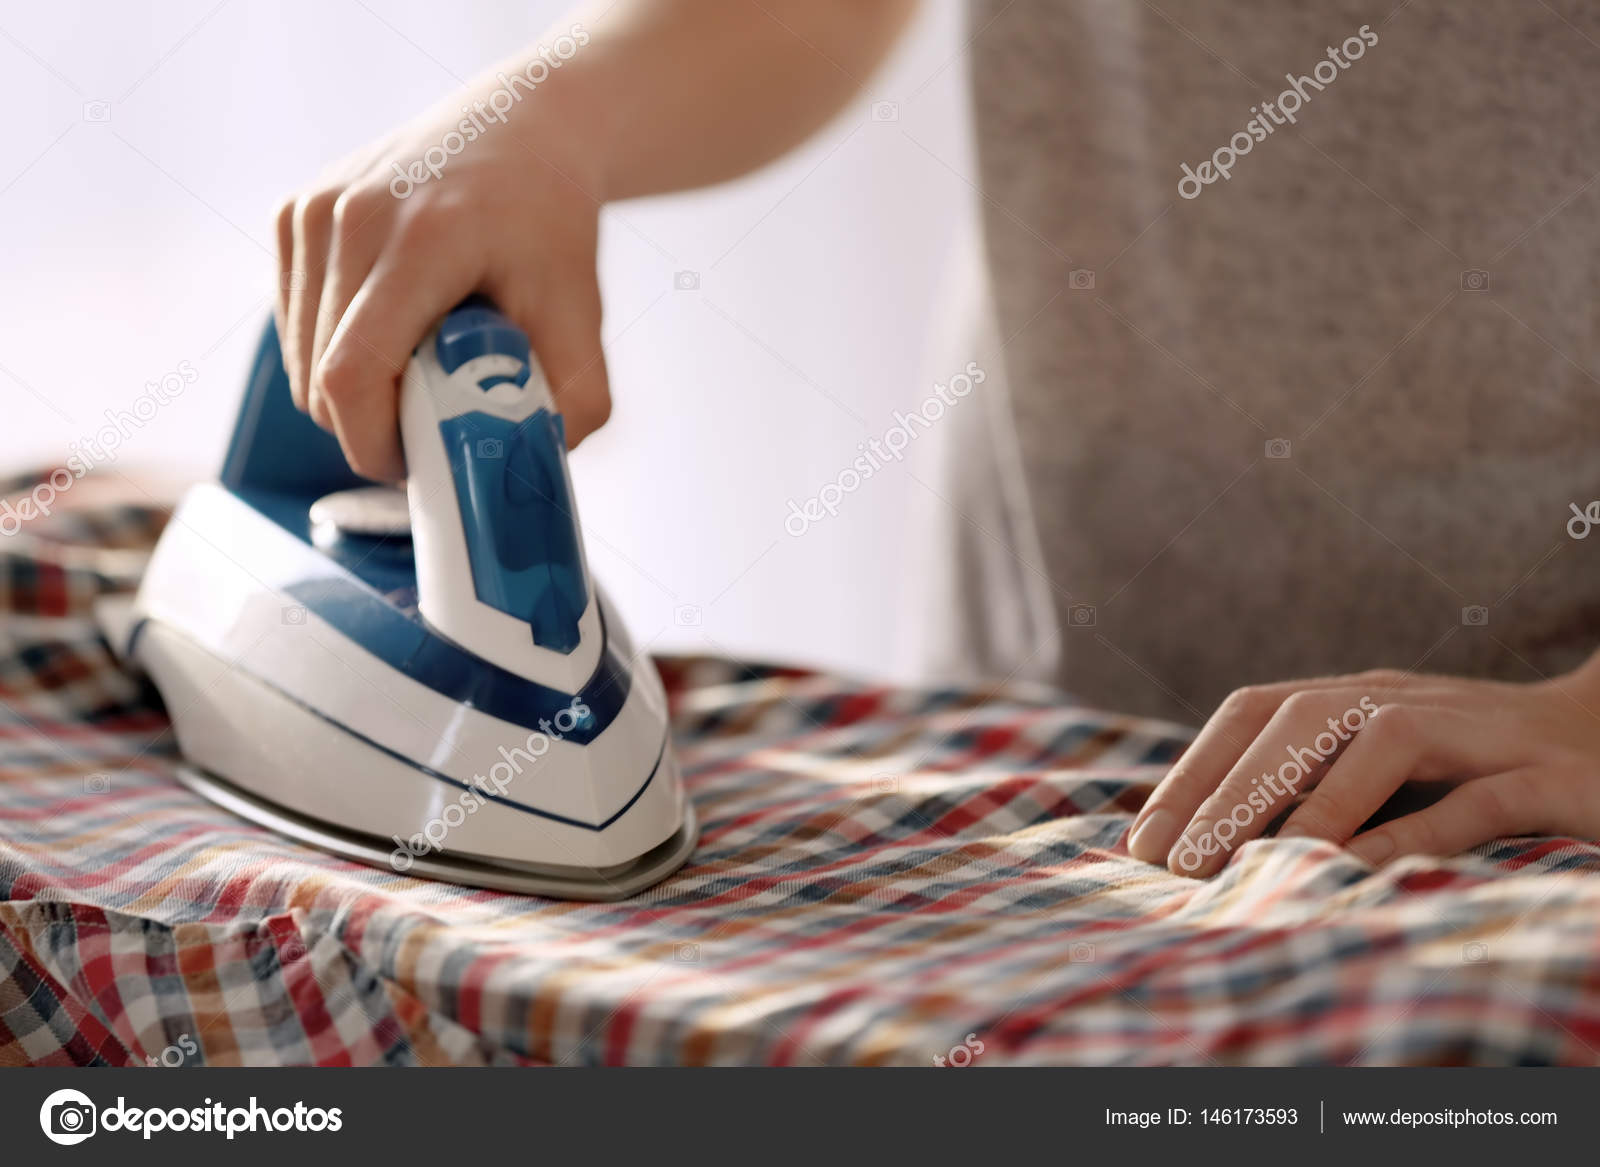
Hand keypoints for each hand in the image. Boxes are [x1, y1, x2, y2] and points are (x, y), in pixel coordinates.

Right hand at [274, 55, 607, 481]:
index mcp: (422, 238)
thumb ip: (574, 399)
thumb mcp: (582, 311)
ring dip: (351, 391)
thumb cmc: (550, 222)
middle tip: (431, 428)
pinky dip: (334, 349)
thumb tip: (534, 467)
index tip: (415, 465)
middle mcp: (351, 216)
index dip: (373, 442)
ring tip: (420, 373)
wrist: (523, 131)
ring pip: (299, 357)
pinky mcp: (292, 214)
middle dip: (370, 427)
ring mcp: (312, 210)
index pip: (354, 373)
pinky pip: (294, 323)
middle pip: (320, 378)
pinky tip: (393, 329)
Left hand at [1125, 662, 1599, 876]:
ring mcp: (1478, 733)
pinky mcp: (1545, 778)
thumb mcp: (1388, 766)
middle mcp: (1408, 700)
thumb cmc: (1483, 766)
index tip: (1144, 838)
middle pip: (1299, 721)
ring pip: (1379, 741)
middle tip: (1176, 863)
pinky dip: (1413, 831)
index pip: (1256, 713)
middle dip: (1227, 791)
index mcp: (1361, 696)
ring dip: (1304, 802)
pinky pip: (1472, 799)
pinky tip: (1357, 871)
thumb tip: (1207, 839)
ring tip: (1245, 865)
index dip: (1195, 770)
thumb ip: (1313, 784)